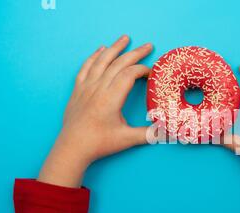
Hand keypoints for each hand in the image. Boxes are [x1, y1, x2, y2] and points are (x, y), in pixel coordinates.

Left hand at [38, 35, 152, 187]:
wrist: (72, 148)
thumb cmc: (99, 143)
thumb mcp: (126, 139)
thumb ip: (148, 134)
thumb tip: (167, 132)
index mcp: (111, 98)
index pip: (129, 74)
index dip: (143, 70)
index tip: (152, 73)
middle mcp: (98, 88)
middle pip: (118, 63)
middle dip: (135, 53)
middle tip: (148, 45)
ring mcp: (86, 87)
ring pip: (101, 61)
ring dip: (114, 48)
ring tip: (125, 38)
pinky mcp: (78, 90)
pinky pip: (86, 67)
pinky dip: (94, 56)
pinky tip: (100, 49)